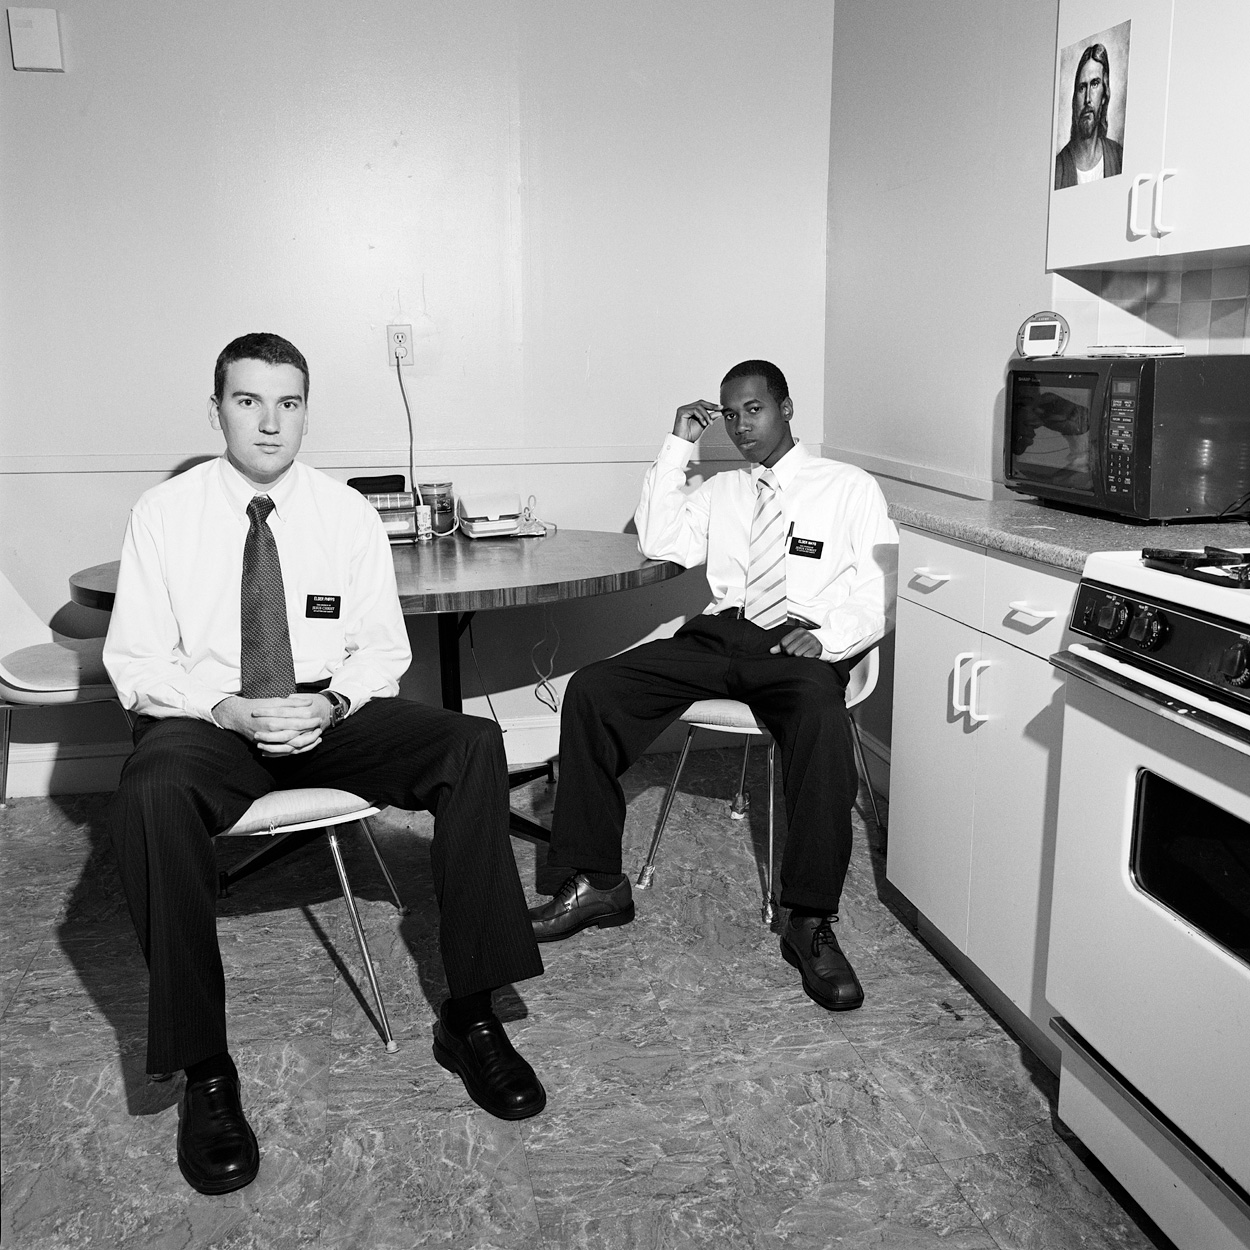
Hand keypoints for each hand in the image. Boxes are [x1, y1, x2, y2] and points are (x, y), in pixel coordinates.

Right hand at [213, 693, 332, 755]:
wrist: (238, 717)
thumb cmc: (257, 706)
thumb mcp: (274, 701)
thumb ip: (292, 702)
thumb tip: (308, 702)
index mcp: (274, 718)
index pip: (296, 720)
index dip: (309, 719)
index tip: (318, 715)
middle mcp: (272, 731)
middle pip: (296, 732)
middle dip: (310, 729)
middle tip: (319, 725)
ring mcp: (270, 740)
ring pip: (292, 744)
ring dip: (306, 740)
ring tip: (316, 735)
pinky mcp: (268, 746)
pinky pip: (285, 751)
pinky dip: (297, 749)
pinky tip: (306, 744)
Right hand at [673, 400, 721, 442]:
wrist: (684, 442)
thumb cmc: (690, 434)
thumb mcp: (704, 424)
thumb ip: (710, 417)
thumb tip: (719, 412)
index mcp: (691, 409)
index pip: (702, 404)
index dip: (712, 405)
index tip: (721, 408)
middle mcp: (686, 408)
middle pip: (701, 403)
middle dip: (711, 406)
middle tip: (719, 410)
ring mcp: (683, 409)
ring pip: (698, 406)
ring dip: (706, 415)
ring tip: (709, 423)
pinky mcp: (681, 412)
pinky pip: (694, 410)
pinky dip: (701, 416)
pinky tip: (704, 423)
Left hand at [770, 628, 822, 658]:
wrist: (823, 644)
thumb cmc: (806, 643)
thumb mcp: (794, 640)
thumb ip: (782, 645)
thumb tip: (771, 651)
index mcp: (798, 631)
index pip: (783, 643)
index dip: (783, 649)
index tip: (787, 650)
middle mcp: (805, 635)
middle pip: (789, 650)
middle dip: (790, 654)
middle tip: (796, 653)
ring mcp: (811, 642)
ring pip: (796, 654)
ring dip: (798, 657)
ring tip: (802, 654)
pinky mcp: (816, 649)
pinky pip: (805, 658)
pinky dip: (805, 659)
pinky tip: (807, 656)